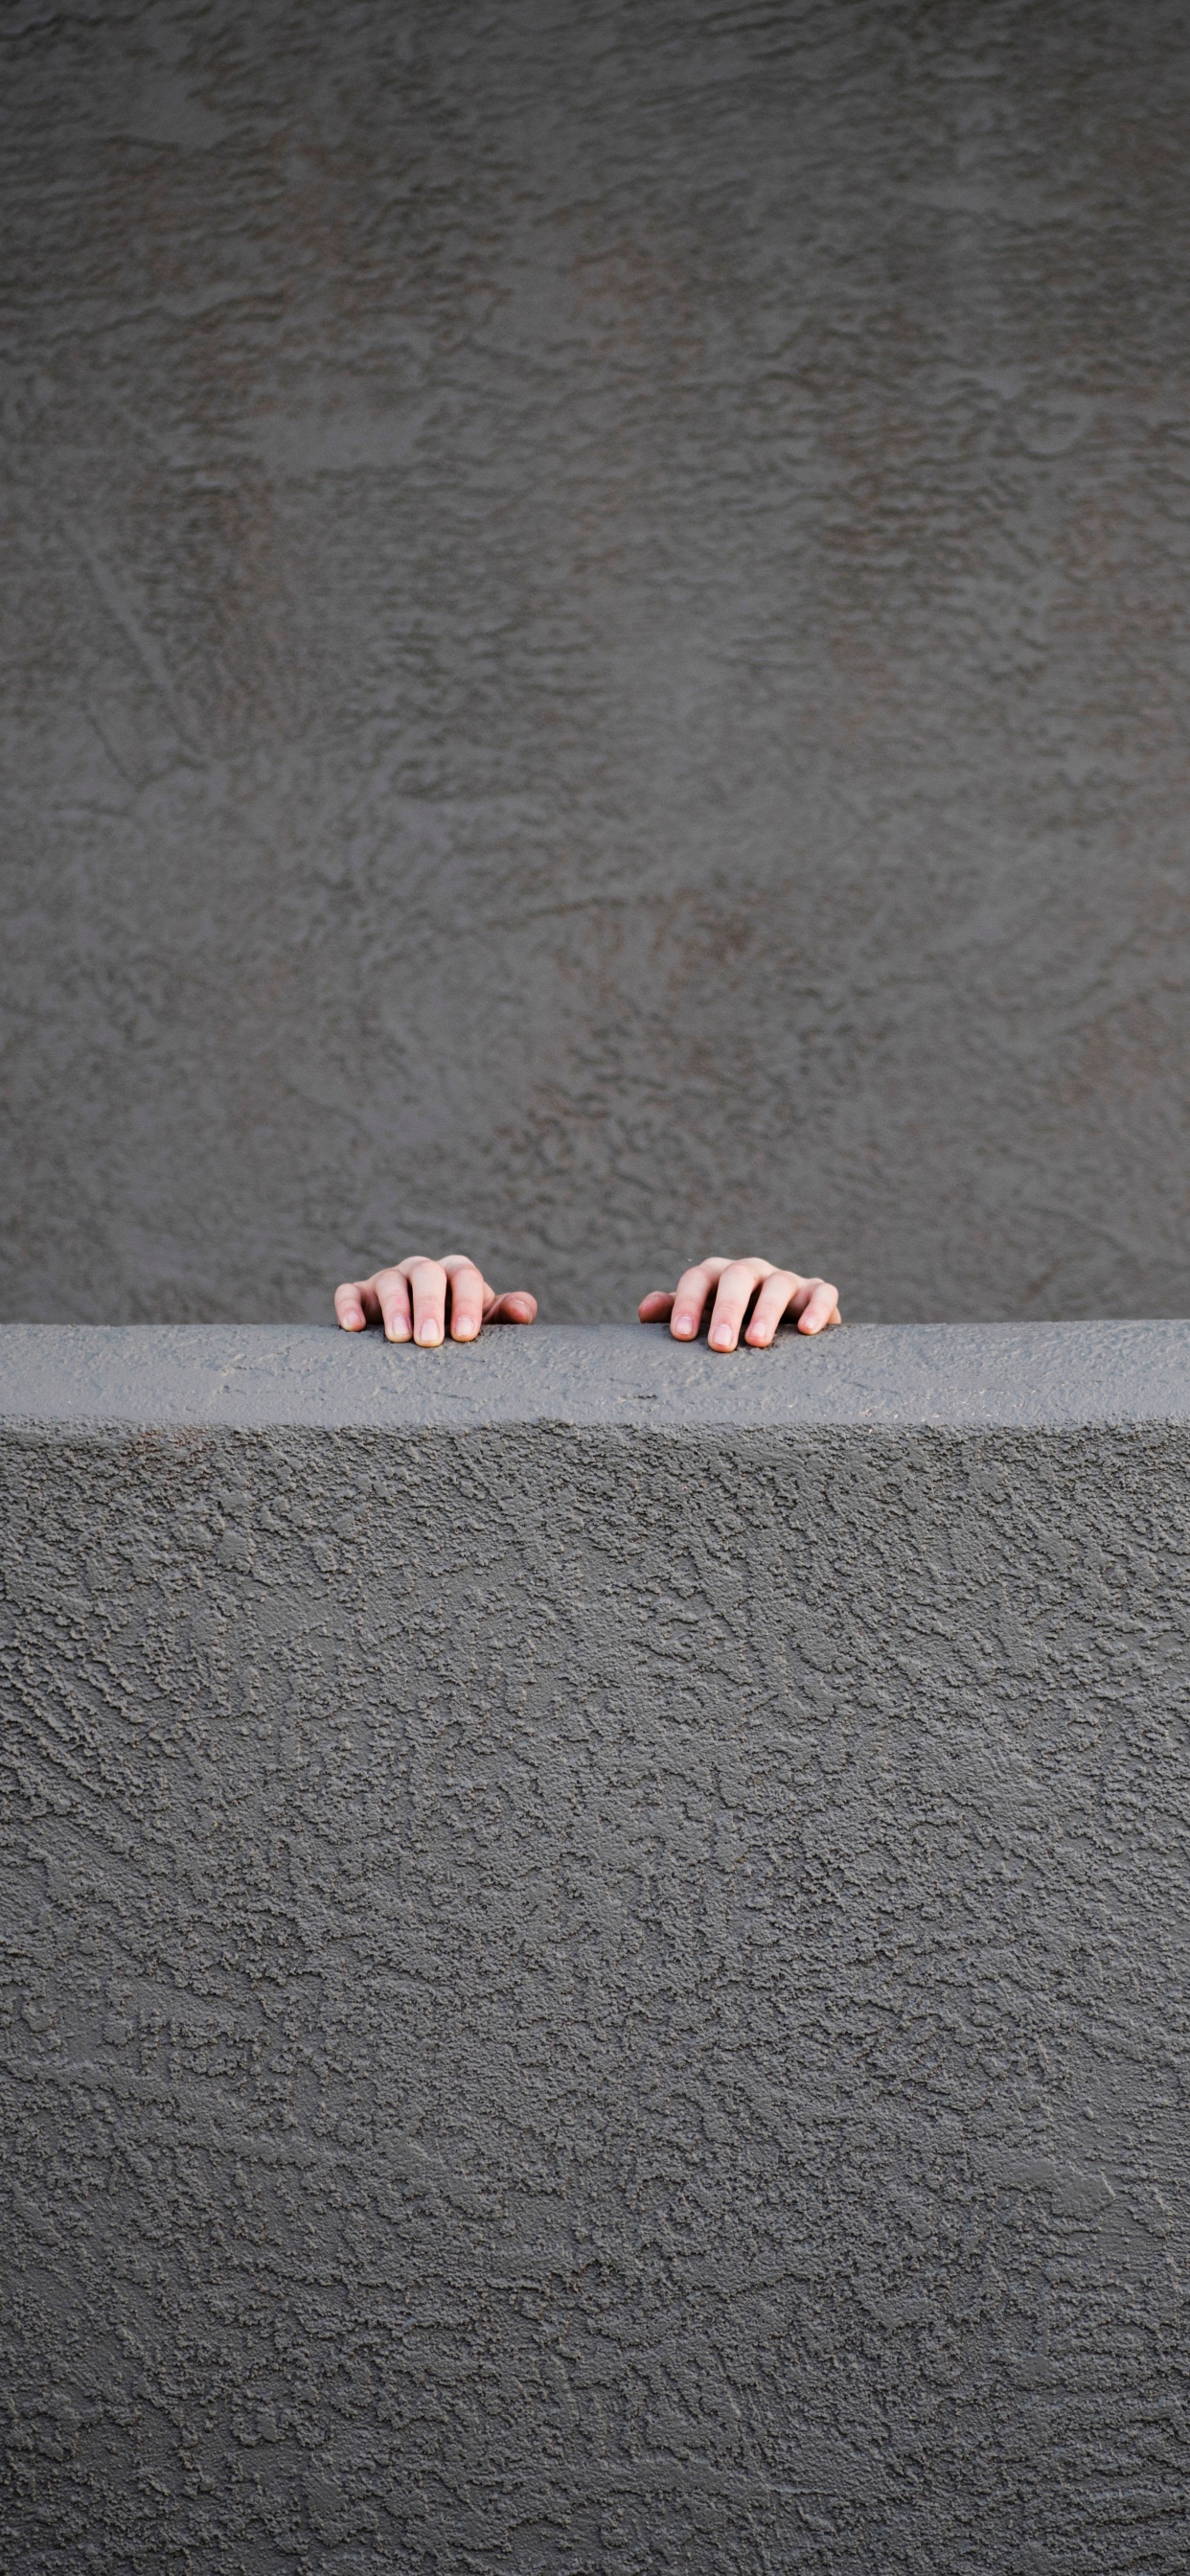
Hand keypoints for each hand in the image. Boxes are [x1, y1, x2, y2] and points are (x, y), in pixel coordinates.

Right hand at [334, 1255, 537, 1345]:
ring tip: (399, 1338)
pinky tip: (354, 1327)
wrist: (424, 1342)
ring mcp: (389, 1281)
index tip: (466, 1335)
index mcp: (457, 1274)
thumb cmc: (460, 1331)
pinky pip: (349, 1292)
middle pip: (426, 1273)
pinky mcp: (361, 1296)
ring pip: (389, 1281)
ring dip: (395, 1307)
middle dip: (429, 1305)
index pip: (464, 1276)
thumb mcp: (487, 1325)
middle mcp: (423, 1272)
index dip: (466, 1302)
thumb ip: (507, 1316)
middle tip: (431, 1340)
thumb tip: (522, 1309)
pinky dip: (349, 1305)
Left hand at [639, 1257, 839, 1351]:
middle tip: (721, 1345)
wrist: (781, 1328)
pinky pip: (821, 1292)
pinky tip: (807, 1330)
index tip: (682, 1335)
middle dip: (727, 1309)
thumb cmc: (730, 1326)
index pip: (698, 1278)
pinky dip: (816, 1307)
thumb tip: (645, 1309)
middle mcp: (751, 1272)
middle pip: (737, 1276)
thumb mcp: (701, 1320)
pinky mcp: (817, 1293)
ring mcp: (785, 1280)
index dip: (688, 1303)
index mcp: (717, 1276)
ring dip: (767, 1312)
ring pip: (778, 1284)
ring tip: (757, 1342)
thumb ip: (673, 1313)